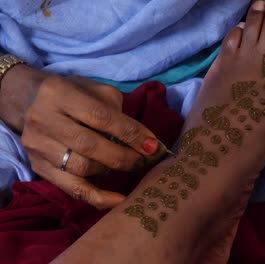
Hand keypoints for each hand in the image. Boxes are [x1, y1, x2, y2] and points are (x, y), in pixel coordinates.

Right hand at [19, 73, 157, 208]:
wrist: (31, 102)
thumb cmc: (74, 95)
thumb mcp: (96, 91)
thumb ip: (118, 112)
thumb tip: (146, 143)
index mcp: (58, 92)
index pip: (100, 116)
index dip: (130, 133)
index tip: (152, 146)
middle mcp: (42, 119)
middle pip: (88, 146)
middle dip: (122, 156)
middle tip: (143, 160)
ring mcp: (37, 145)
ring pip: (81, 168)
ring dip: (111, 169)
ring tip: (125, 164)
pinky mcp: (37, 167)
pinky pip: (71, 188)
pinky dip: (98, 197)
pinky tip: (118, 200)